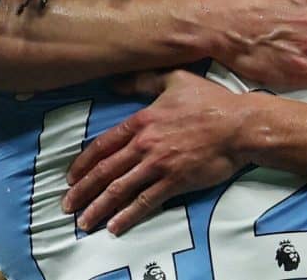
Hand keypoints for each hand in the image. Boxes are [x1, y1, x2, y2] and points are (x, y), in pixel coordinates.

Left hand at [62, 70, 250, 234]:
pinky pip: (145, 202)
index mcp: (142, 121)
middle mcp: (145, 144)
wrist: (239, 125)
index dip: (83, 163)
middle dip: (82, 191)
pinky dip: (128, 216)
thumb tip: (116, 82)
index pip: (103, 145)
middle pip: (105, 170)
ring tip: (84, 221)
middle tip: (66, 206)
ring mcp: (159, 164)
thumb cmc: (210, 101)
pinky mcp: (175, 182)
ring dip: (98, 207)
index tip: (71, 177)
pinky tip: (115, 226)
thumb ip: (144, 81)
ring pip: (119, 189)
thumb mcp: (175, 79)